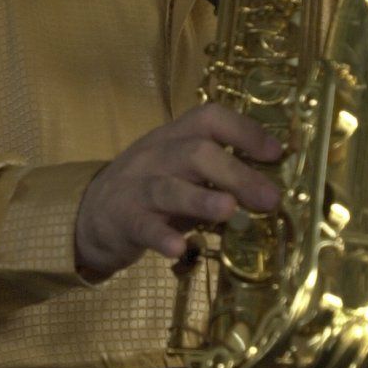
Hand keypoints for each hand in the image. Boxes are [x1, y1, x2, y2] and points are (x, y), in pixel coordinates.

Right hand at [75, 103, 281, 276]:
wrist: (90, 215)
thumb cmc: (151, 190)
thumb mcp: (181, 170)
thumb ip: (219, 172)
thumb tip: (272, 183)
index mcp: (175, 137)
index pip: (210, 118)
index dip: (245, 131)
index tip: (277, 153)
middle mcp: (156, 155)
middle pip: (197, 153)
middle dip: (237, 174)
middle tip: (270, 200)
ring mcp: (137, 187)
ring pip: (169, 188)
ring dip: (201, 199)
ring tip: (230, 211)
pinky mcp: (123, 220)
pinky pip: (143, 227)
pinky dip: (161, 237)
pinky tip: (179, 249)